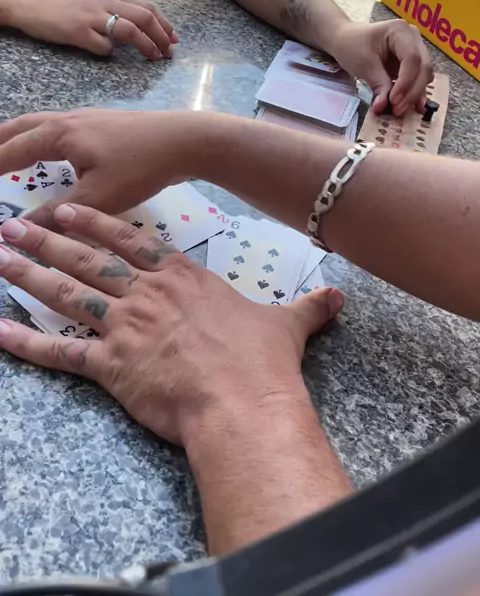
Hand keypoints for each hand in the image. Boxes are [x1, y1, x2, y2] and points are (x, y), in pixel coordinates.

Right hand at [0, 109, 195, 225]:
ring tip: (4, 155)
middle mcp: (65, 120)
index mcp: (57, 135)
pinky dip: (37, 138)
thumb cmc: (140, 167)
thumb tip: (19, 230)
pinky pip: (55, 127)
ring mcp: (85, 117)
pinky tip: (50, 153)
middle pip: (16, 128)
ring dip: (14, 139)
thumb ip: (56, 216)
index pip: (7, 152)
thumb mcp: (97, 199)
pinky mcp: (101, 123)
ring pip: (37, 125)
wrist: (185, 140)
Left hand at [0, 207, 342, 446]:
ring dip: (28, 275)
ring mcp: (125, 327)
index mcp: (181, 279)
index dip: (95, 223)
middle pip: (88, 260)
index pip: (130, 240)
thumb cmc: (262, 361)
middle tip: (11, 225)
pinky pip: (60, 353)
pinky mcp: (110, 366)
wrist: (243, 401)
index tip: (66, 210)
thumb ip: (308, 307)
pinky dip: (26, 343)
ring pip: (67, 294)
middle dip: (47, 240)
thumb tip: (338, 298)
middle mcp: (146, 295)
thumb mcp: (288, 325)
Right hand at [8, 0, 177, 59]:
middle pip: (145, 18)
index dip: (164, 24)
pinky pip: (101, 45)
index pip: (147, 7)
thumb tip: (135, 25)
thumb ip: (113, 8)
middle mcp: (105, 3)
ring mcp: (91, 17)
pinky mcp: (77, 31)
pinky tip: (106, 54)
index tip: (174, 38)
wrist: (29, 1)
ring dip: (146, 46)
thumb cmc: (60, 3)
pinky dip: (109, 52)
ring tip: (153, 58)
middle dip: (162, 37)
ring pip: (130, 30)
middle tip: (169, 53)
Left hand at [331, 19, 432, 115]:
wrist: (345, 39)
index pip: (412, 58)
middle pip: (423, 67)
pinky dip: (414, 93)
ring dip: (415, 94)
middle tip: (398, 110)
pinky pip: (418, 80)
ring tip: (400, 110)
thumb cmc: (352, 45)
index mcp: (400, 31)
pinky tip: (410, 108)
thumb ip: (378, 85)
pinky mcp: (412, 64)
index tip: (394, 100)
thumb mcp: (363, 64)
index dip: (406, 82)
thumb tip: (383, 107)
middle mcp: (413, 38)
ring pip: (424, 75)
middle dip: (412, 91)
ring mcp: (415, 50)